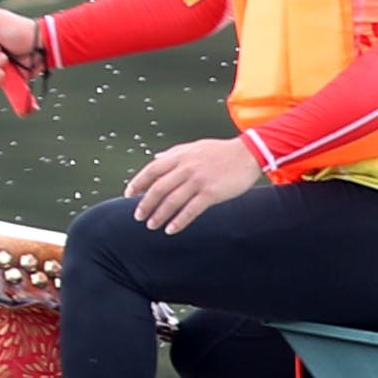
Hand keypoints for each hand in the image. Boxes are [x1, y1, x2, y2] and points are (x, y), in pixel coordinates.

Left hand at [126, 137, 267, 233]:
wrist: (249, 153)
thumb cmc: (220, 151)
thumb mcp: (193, 147)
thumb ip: (173, 154)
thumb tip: (155, 158)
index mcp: (179, 157)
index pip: (151, 170)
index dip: (138, 183)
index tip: (128, 194)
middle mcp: (186, 168)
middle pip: (158, 189)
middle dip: (145, 204)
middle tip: (138, 216)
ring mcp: (198, 181)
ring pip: (172, 201)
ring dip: (159, 215)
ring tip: (151, 225)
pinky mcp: (212, 193)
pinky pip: (191, 210)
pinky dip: (179, 221)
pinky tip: (171, 229)